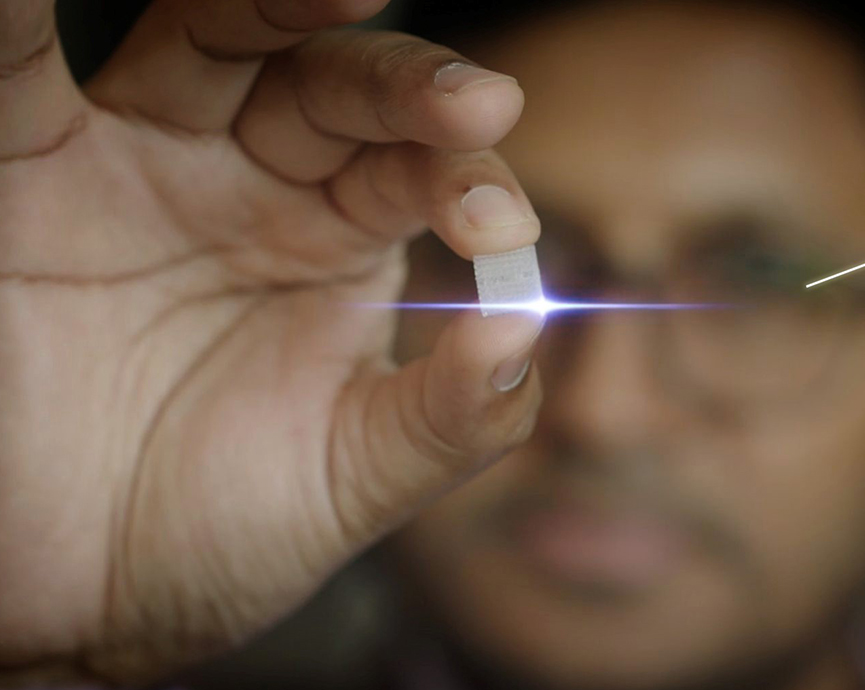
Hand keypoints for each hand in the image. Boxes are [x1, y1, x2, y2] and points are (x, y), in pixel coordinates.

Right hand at [0, 0, 542, 682]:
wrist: (75, 605)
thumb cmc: (218, 533)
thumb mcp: (352, 480)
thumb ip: (450, 414)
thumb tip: (527, 329)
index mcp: (338, 243)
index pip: (417, 167)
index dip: (464, 178)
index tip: (498, 226)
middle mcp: (249, 185)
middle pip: (333, 86)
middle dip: (406, 86)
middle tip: (475, 101)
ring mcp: (141, 167)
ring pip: (209, 45)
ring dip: (266, 9)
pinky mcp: (31, 179)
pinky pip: (25, 84)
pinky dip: (30, 29)